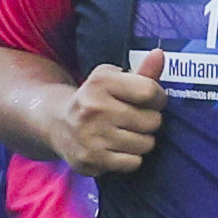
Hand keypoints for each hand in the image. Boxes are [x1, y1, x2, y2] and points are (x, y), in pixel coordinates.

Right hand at [59, 53, 168, 176]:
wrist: (57, 124)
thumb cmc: (95, 99)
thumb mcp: (113, 79)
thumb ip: (141, 70)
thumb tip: (160, 54)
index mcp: (100, 83)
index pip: (150, 91)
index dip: (158, 98)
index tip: (150, 100)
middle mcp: (94, 108)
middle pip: (152, 121)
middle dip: (149, 121)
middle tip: (135, 120)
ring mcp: (92, 136)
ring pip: (146, 144)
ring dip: (141, 141)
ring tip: (126, 134)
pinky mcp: (92, 160)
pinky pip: (134, 162)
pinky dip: (131, 158)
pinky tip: (117, 149)